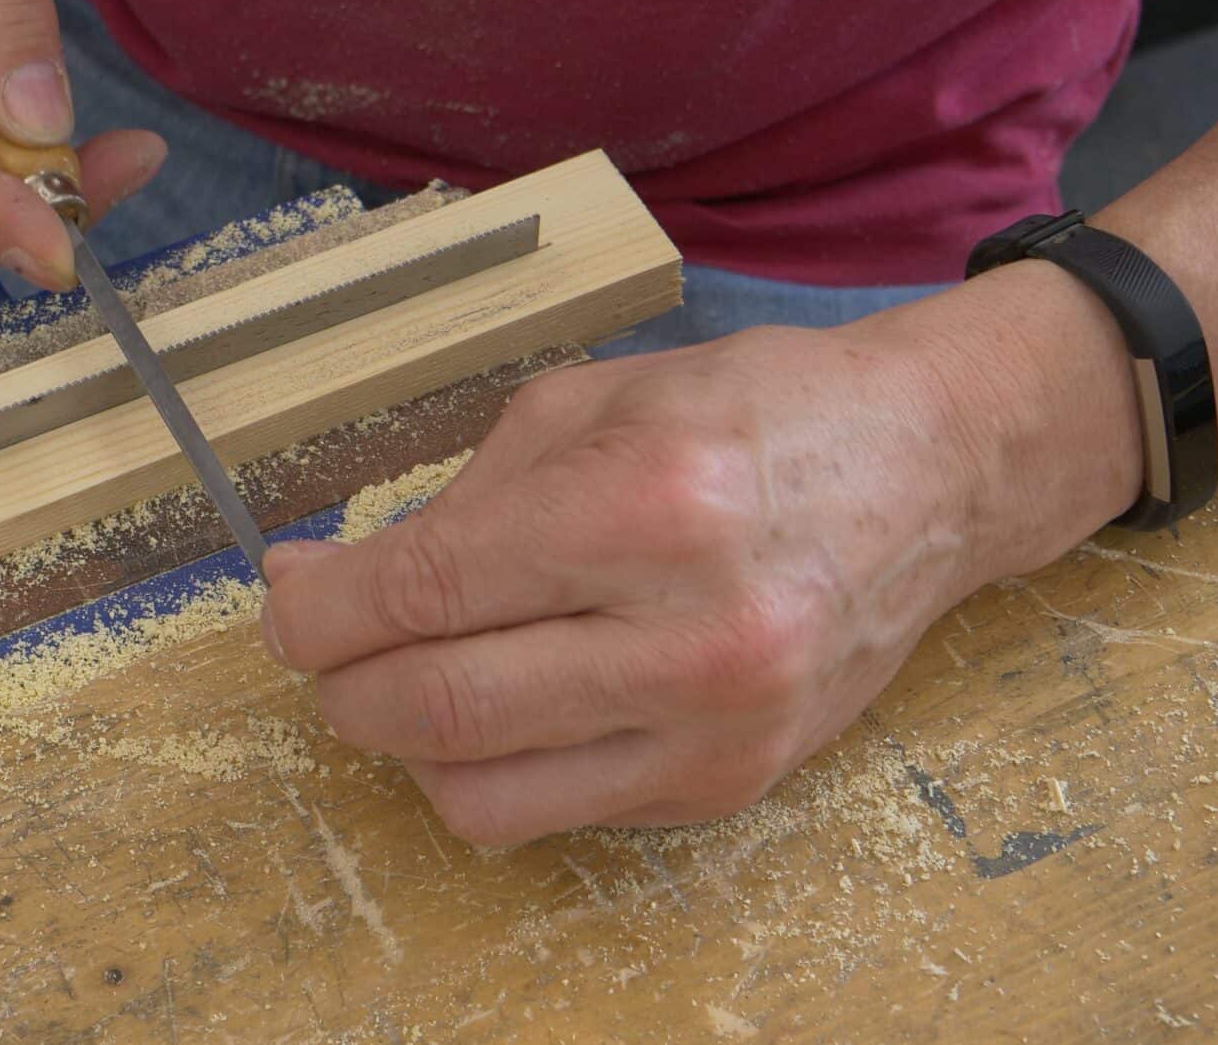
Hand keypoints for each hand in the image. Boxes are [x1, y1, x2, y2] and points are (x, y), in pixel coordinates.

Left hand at [258, 268, 1145, 845]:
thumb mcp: (588, 402)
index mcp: (645, 504)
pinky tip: (503, 699)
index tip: (288, 598)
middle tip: (321, 643)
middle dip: (337, 683)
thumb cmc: (750, 413)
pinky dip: (492, 767)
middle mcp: (691, 631)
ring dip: (403, 743)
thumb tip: (323, 582)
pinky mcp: (733, 784)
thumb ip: (453, 499)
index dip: (317, 611)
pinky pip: (555, 814)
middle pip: (434, 710)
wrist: (929, 471)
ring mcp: (719, 725)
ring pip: (480, 796)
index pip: (422, 592)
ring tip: (406, 674)